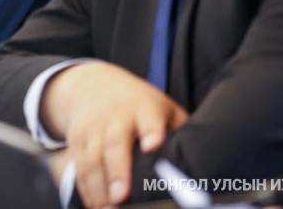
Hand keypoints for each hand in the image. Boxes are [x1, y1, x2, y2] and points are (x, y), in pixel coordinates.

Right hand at [41, 62, 187, 206]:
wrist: (92, 85)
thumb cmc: (139, 105)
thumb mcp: (163, 108)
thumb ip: (179, 132)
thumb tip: (206, 165)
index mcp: (143, 108)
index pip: (149, 118)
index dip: (152, 131)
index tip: (153, 145)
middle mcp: (115, 118)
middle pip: (114, 143)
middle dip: (117, 171)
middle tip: (121, 196)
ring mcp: (92, 129)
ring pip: (92, 158)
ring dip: (98, 187)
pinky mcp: (76, 141)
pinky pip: (78, 167)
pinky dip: (84, 188)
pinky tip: (94, 206)